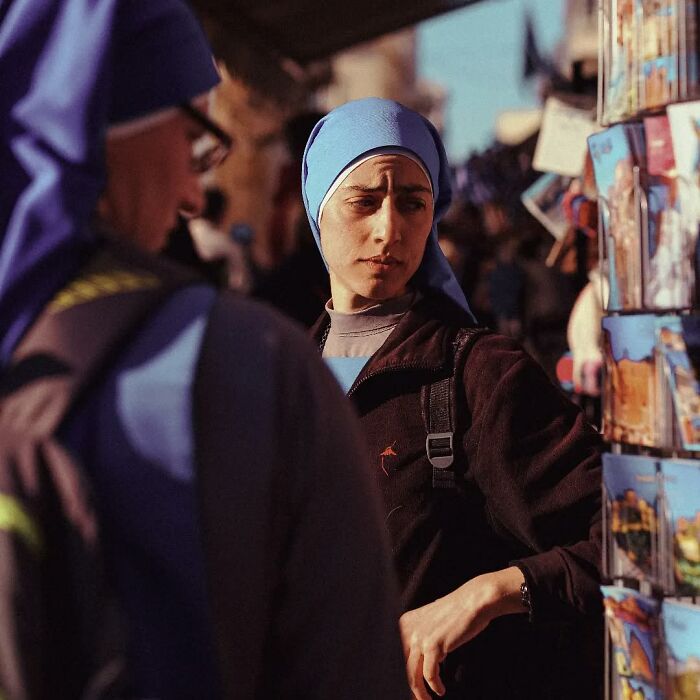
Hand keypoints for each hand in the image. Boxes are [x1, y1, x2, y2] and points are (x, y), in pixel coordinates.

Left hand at [399, 567, 524, 698]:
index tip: (410, 690)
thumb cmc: (456, 613)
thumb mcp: (431, 624)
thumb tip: (419, 666)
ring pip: (412, 675)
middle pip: (402, 668)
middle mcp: (408, 629)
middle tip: (418, 699)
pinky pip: (429, 674)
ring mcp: (419, 636)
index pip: (397, 656)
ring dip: (420, 693)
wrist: (473, 601)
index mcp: (405, 623)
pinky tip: (440, 690)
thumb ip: (422, 640)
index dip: (402, 675)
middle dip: (410, 687)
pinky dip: (435, 686)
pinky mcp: (433, 644)